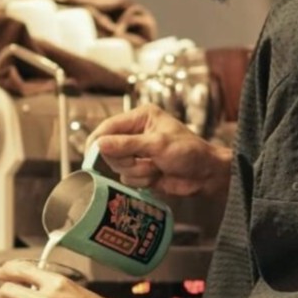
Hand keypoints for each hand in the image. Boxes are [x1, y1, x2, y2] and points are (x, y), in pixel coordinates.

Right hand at [85, 104, 231, 196]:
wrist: (206, 175)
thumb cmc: (189, 152)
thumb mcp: (158, 145)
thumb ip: (127, 144)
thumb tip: (99, 144)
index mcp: (140, 118)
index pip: (109, 126)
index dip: (98, 140)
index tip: (91, 154)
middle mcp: (135, 133)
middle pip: (110, 149)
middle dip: (127, 160)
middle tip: (145, 160)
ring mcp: (137, 153)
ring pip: (118, 166)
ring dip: (137, 171)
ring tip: (156, 167)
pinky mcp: (140, 170)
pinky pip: (127, 179)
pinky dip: (142, 180)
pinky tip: (157, 175)